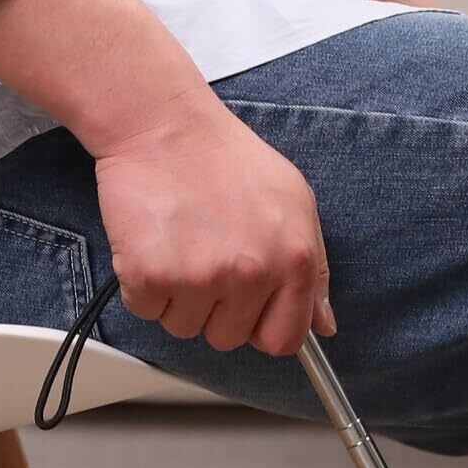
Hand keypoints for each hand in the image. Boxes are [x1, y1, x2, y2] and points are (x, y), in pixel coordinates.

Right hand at [94, 87, 336, 355]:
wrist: (166, 128)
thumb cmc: (227, 159)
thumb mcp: (295, 203)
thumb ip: (315, 270)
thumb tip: (322, 324)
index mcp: (294, 261)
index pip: (284, 339)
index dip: (262, 327)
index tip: (248, 311)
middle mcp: (251, 274)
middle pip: (229, 338)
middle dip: (215, 308)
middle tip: (206, 257)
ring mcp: (200, 279)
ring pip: (185, 327)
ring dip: (179, 297)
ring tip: (182, 245)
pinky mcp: (151, 277)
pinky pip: (147, 311)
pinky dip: (144, 287)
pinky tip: (155, 245)